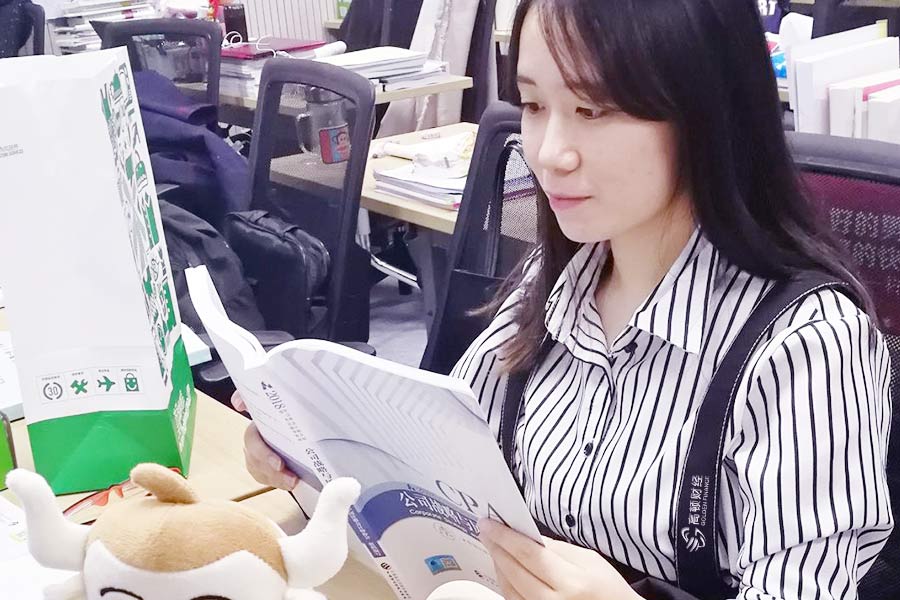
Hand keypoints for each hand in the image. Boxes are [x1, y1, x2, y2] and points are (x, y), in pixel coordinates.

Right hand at [232, 392, 299, 490]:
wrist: (291, 414)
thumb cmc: (283, 407)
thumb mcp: (272, 400)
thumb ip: (252, 397)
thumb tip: (238, 402)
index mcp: (255, 426)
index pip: (252, 441)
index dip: (263, 454)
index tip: (279, 463)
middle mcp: (253, 442)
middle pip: (256, 462)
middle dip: (272, 472)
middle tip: (291, 478)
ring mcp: (256, 456)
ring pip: (260, 473)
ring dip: (277, 480)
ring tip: (294, 482)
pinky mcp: (264, 466)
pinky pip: (266, 478)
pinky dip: (277, 482)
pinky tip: (290, 483)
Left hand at [479, 519, 640, 599]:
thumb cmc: (608, 588)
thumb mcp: (588, 560)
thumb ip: (555, 548)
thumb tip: (526, 536)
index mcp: (570, 582)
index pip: (528, 553)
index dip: (504, 536)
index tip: (488, 524)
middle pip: (513, 571)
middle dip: (496, 547)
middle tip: (485, 530)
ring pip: (508, 588)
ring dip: (497, 564)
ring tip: (493, 545)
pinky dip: (505, 582)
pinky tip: (504, 568)